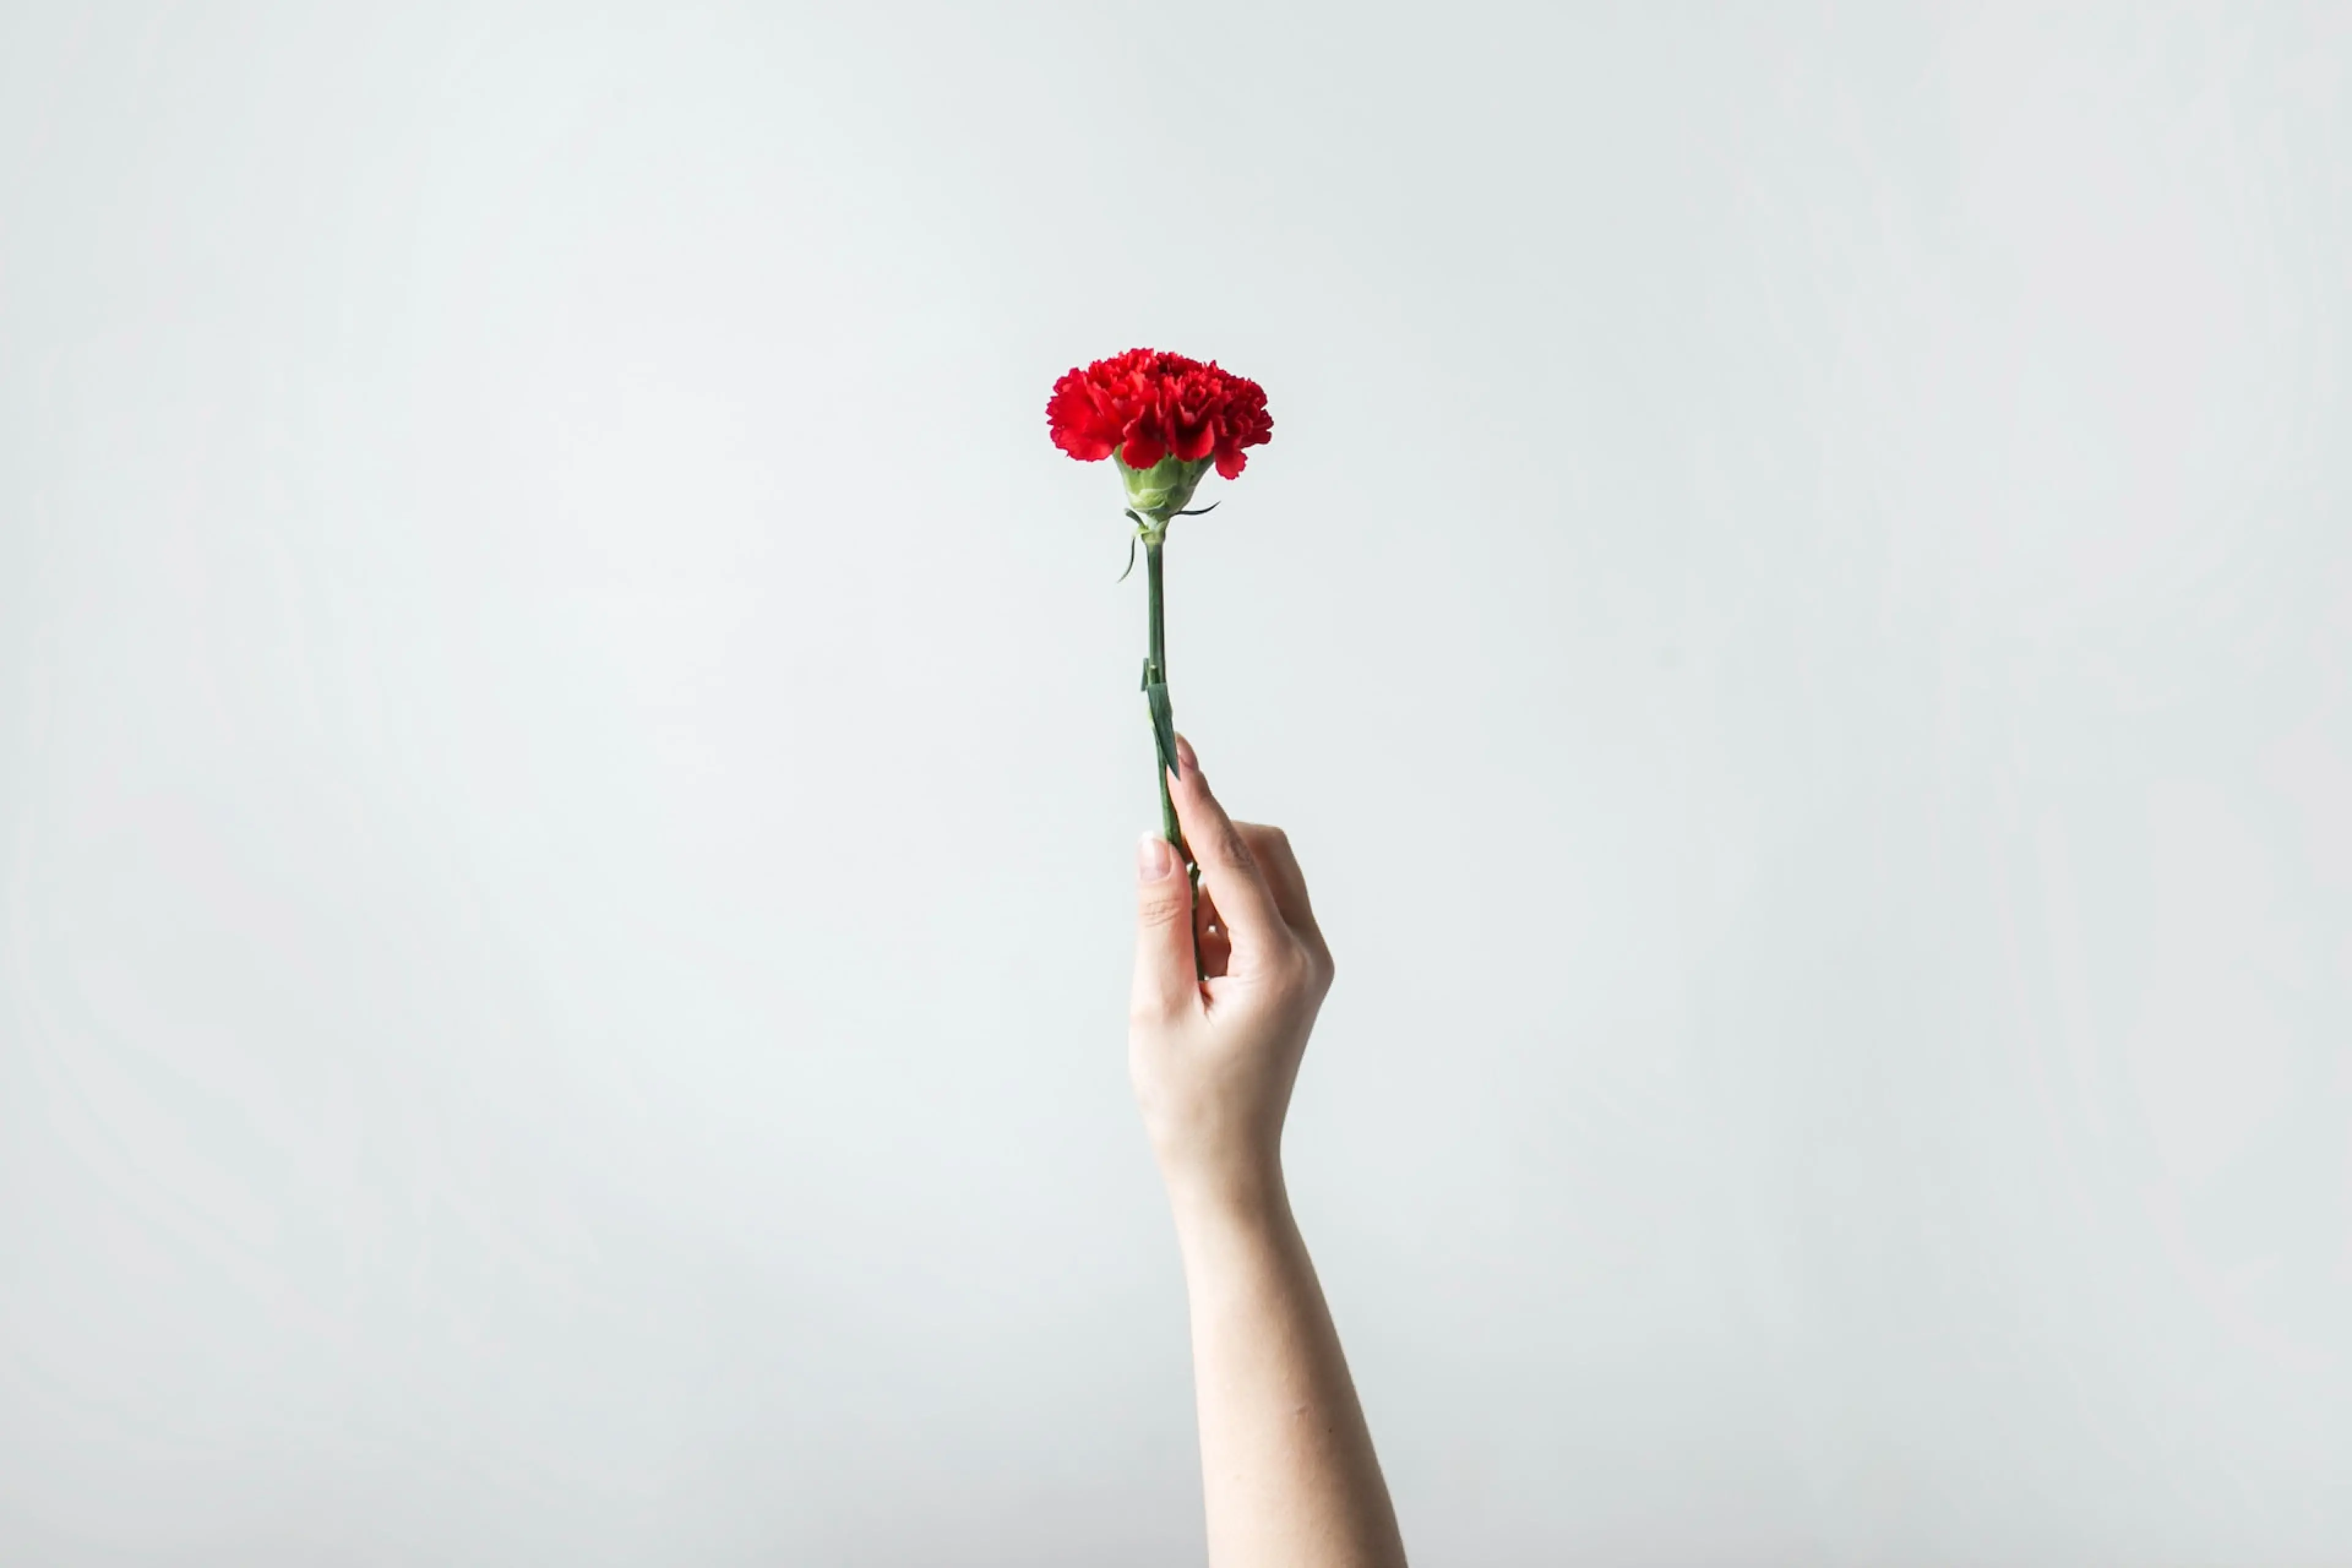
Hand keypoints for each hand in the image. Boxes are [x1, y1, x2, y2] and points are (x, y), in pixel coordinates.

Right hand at [1130, 734, 1336, 1209]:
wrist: (1226, 1165)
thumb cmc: (1187, 1099)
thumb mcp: (1157, 1003)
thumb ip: (1159, 915)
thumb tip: (1157, 840)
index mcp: (1278, 963)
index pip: (1234, 859)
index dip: (1198, 802)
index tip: (1176, 751)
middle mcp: (1307, 955)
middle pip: (1263, 853)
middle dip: (1209, 841)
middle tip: (1154, 859)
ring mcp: (1307, 964)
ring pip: (1261, 879)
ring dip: (1210, 883)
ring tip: (1171, 956)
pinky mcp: (1295, 973)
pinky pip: (1257, 911)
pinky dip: (1218, 912)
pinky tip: (1188, 964)